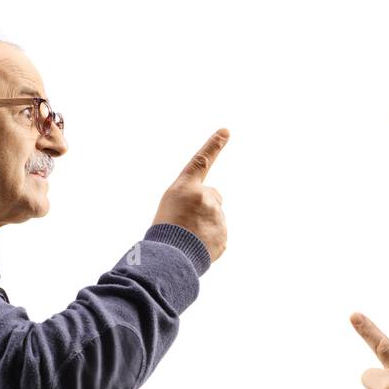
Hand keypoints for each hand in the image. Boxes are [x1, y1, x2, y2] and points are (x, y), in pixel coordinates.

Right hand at [152, 129, 228, 262]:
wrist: (169, 258)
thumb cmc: (163, 231)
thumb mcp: (169, 206)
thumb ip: (194, 198)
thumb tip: (216, 207)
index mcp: (186, 188)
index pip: (201, 161)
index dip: (213, 145)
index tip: (226, 131)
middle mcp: (204, 197)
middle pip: (213, 196)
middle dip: (205, 205)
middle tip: (186, 221)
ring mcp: (216, 216)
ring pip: (215, 217)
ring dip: (205, 225)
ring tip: (188, 237)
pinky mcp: (223, 235)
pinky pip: (218, 235)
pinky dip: (209, 240)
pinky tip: (196, 247)